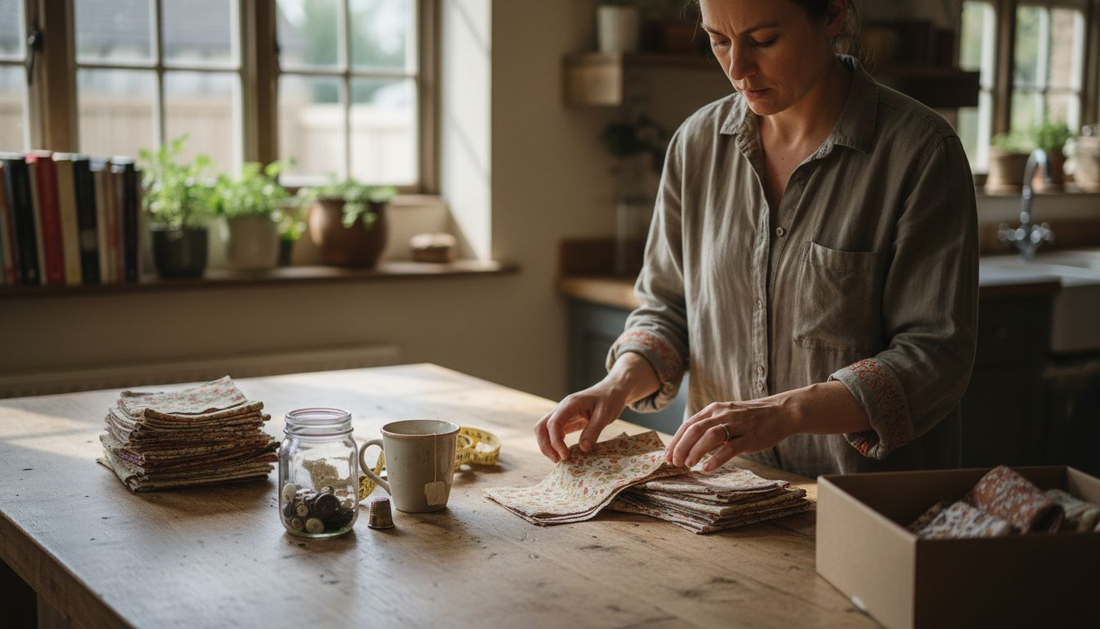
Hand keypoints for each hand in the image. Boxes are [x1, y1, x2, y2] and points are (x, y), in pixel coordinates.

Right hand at [534, 383, 628, 462]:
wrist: (612, 390)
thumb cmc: (610, 399)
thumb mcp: (605, 415)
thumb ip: (593, 431)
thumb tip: (583, 449)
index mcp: (570, 404)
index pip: (554, 423)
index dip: (556, 441)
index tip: (565, 455)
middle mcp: (562, 409)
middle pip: (541, 427)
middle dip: (545, 445)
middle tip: (558, 460)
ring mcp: (563, 415)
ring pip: (544, 430)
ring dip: (548, 445)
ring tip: (559, 459)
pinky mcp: (567, 421)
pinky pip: (554, 432)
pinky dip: (555, 443)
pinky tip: (564, 452)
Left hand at [664, 399, 794, 471]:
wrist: (780, 412)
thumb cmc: (750, 418)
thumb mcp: (726, 416)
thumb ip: (709, 428)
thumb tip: (689, 445)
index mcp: (714, 409)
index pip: (688, 425)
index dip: (675, 441)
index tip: (667, 456)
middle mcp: (722, 414)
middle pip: (694, 430)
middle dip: (680, 447)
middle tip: (674, 463)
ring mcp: (736, 425)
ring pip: (709, 436)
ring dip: (695, 451)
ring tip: (688, 465)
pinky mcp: (749, 437)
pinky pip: (729, 448)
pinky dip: (715, 459)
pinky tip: (706, 468)